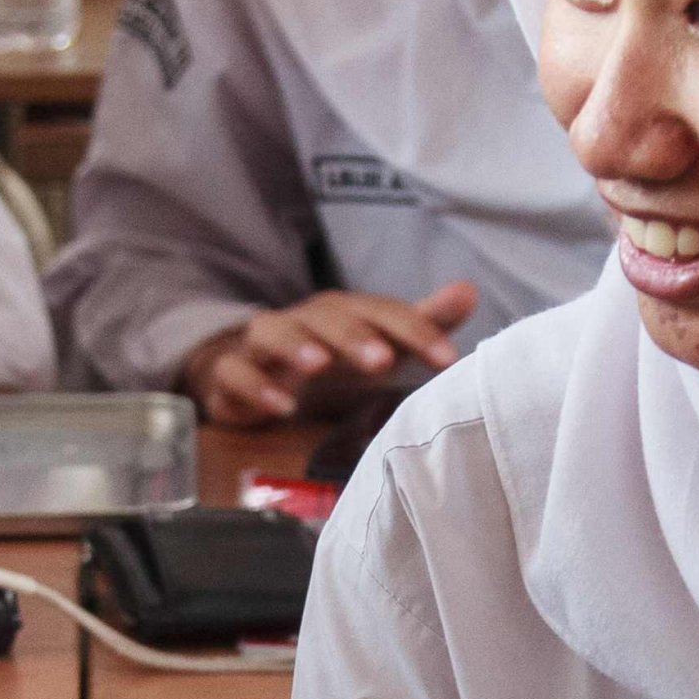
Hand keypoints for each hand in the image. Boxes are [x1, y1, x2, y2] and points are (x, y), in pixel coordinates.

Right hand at [177, 283, 478, 426]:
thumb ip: (420, 323)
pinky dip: (254, 386)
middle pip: (325, 316)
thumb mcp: (377, 342)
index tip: (447, 359)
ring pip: (271, 332)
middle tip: (382, 362)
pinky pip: (235, 374)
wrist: (249, 372)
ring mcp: (262, 347)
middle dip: (353, 335)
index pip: (382, 311)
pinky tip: (279, 407)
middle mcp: (302, 321)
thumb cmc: (326, 358)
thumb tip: (468, 291)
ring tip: (317, 366)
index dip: (415, 330)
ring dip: (294, 346)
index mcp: (343, 312)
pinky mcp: (230, 377)